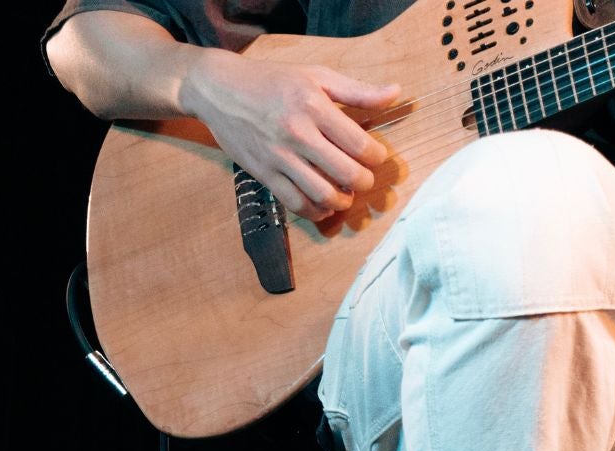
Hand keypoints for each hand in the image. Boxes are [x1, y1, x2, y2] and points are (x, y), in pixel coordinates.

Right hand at [181, 50, 399, 219]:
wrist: (217, 88)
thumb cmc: (272, 80)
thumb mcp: (316, 75)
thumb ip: (358, 90)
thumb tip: (397, 92)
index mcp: (314, 105)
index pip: (360, 145)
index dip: (377, 157)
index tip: (375, 156)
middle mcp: (296, 132)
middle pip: (347, 173)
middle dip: (364, 182)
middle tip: (363, 178)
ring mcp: (278, 155)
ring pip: (323, 194)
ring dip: (343, 201)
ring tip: (345, 193)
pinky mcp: (263, 172)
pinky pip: (296, 203)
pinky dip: (316, 211)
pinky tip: (323, 204)